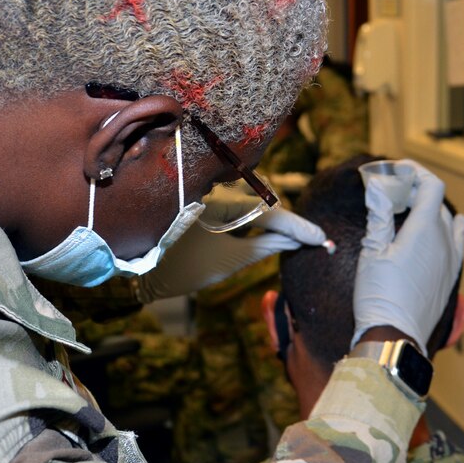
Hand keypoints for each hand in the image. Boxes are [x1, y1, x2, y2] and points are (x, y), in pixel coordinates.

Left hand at [137, 203, 326, 301]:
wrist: (141, 268)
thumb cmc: (182, 266)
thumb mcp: (230, 260)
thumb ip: (265, 247)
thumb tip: (295, 240)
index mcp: (224, 202)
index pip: (272, 214)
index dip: (299, 228)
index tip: (322, 239)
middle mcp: (218, 193)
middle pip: (265, 208)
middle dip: (291, 225)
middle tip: (318, 241)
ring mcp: (211, 199)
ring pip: (253, 209)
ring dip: (276, 224)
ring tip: (302, 240)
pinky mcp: (205, 206)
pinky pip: (239, 212)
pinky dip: (257, 223)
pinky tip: (273, 235)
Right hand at [351, 160, 463, 355]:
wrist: (395, 336)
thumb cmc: (379, 294)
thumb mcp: (372, 250)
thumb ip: (379, 214)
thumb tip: (377, 184)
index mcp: (426, 229)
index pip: (431, 185)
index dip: (415, 172)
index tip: (395, 170)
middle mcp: (446, 241)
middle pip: (438, 202)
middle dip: (416, 190)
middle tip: (390, 191)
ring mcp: (452, 260)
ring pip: (448, 223)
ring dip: (430, 211)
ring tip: (407, 213)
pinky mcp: (450, 277)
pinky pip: (455, 244)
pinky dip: (443, 232)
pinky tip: (428, 238)